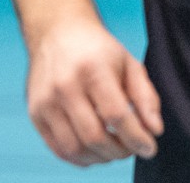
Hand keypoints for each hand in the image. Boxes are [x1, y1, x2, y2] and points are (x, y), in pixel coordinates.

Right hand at [26, 20, 162, 165]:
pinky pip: (59, 148)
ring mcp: (45, 100)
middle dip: (120, 151)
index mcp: (91, 68)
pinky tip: (94, 150)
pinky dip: (81, 158)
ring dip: (101, 158)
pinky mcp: (35, 112)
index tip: (149, 148)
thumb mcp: (129, 63)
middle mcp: (64, 84)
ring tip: (114, 149)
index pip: (116, 115)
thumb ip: (146, 97)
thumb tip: (154, 130)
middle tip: (131, 148)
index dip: (137, 138)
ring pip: (75, 148)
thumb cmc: (97, 50)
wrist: (56, 32)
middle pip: (95, 136)